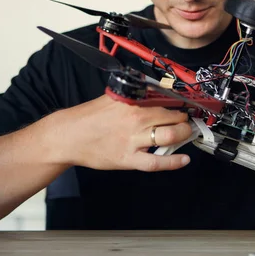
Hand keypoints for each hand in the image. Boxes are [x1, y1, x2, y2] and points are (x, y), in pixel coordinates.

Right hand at [52, 95, 192, 171]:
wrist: (68, 136)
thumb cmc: (89, 117)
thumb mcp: (113, 98)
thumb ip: (134, 96)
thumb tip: (156, 93)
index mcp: (132, 102)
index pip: (165, 100)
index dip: (180, 104)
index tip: (186, 106)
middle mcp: (135, 119)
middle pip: (172, 118)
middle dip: (184, 120)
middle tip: (186, 121)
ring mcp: (133, 140)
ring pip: (169, 137)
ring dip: (183, 135)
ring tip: (185, 134)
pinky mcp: (128, 158)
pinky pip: (156, 162)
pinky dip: (174, 162)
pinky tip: (184, 159)